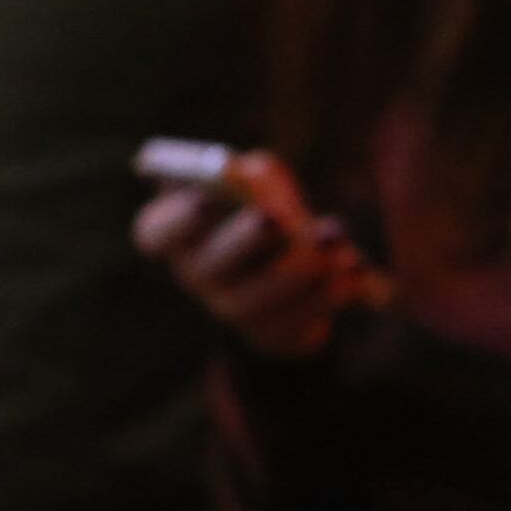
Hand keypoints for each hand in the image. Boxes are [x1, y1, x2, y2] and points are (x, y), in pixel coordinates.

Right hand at [135, 153, 372, 358]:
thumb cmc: (265, 205)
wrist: (297, 260)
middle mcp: (196, 276)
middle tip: (272, 218)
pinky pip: (298, 322)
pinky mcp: (273, 333)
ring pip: (259, 300)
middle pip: (212, 267)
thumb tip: (254, 181)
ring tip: (333, 237)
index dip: (177, 220)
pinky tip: (354, 268)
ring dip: (300, 269)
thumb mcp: (257, 180)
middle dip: (244, 240)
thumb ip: (252, 177)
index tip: (201, 200)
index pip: (157, 233)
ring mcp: (232, 310)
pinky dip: (331, 294)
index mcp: (177, 233)